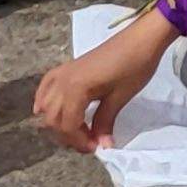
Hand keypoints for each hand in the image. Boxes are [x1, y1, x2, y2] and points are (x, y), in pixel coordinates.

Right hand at [34, 14, 173, 152]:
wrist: (142, 38)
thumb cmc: (135, 66)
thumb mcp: (120, 97)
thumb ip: (105, 122)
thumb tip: (102, 146)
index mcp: (75, 89)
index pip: (67, 125)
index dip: (79, 141)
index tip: (95, 148)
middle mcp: (62, 81)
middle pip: (53, 119)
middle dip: (68, 135)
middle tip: (89, 142)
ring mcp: (62, 72)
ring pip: (47, 106)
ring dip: (58, 121)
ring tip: (78, 130)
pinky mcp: (67, 67)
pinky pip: (46, 87)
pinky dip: (44, 100)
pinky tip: (45, 111)